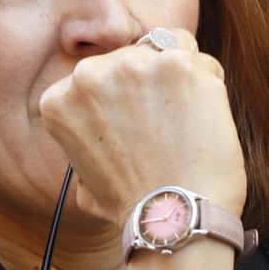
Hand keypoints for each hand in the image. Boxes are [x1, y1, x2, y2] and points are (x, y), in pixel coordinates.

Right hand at [39, 30, 246, 225]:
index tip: (136, 126)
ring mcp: (134, 65)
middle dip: (151, 86)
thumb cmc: (134, 206)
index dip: (124, 99)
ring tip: (184, 128)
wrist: (174, 217)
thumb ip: (86, 142)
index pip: (99, 73)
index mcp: (58, 98)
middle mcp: (89, 73)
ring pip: (169, 52)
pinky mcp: (178, 64)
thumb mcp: (83, 178)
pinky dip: (209, 85)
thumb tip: (102, 136)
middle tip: (165, 129)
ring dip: (180, 84)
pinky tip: (204, 120)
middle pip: (132, 57)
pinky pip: (202, 61)